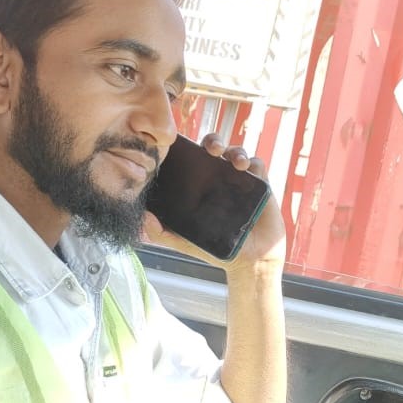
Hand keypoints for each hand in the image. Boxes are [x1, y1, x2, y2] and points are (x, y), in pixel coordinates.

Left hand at [142, 132, 285, 272]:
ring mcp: (239, 179)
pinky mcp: (260, 184)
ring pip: (236, 152)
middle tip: (210, 149)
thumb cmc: (215, 249)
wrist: (248, 261)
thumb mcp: (183, 241)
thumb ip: (161, 232)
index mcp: (200, 185)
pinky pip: (256, 164)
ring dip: (234, 150)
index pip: (193, 158)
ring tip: (232, 160)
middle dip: (213, 141)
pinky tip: (245, 169)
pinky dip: (251, 161)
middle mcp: (219, 178)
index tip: (184, 145)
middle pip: (215, 148)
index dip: (188, 147)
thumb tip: (143, 217)